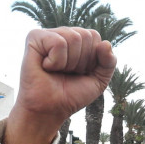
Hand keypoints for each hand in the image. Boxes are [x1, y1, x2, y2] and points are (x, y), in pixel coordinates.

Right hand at [3, 28, 116, 143]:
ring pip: (73, 38)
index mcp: (76, 39)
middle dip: (80, 61)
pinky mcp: (34, 37)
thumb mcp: (98, 81)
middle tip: (66, 73)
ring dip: (68, 63)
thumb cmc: (70, 95)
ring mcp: (47, 34)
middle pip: (85, 35)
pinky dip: (56, 61)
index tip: (78, 72)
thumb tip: (106, 43)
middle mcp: (62, 33)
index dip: (91, 59)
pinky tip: (46, 67)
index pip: (94, 36)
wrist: (50, 110)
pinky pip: (58, 42)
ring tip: (56, 71)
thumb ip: (109, 62)